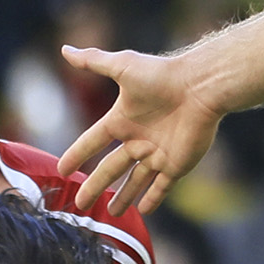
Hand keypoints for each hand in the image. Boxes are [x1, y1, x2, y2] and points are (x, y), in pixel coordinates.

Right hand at [58, 47, 222, 217]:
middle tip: (80, 205)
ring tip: (111, 214)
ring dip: (123, 197)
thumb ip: (94, 61)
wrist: (200, 87)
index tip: (62, 169)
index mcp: (122, 119)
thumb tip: (65, 49)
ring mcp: (158, 153)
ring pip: (136, 181)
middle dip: (95, 186)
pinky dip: (153, 198)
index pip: (93, 141)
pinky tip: (143, 210)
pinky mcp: (177, 164)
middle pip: (111, 168)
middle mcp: (138, 139)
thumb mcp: (123, 66)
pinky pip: (162, 186)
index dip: (77, 154)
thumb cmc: (162, 75)